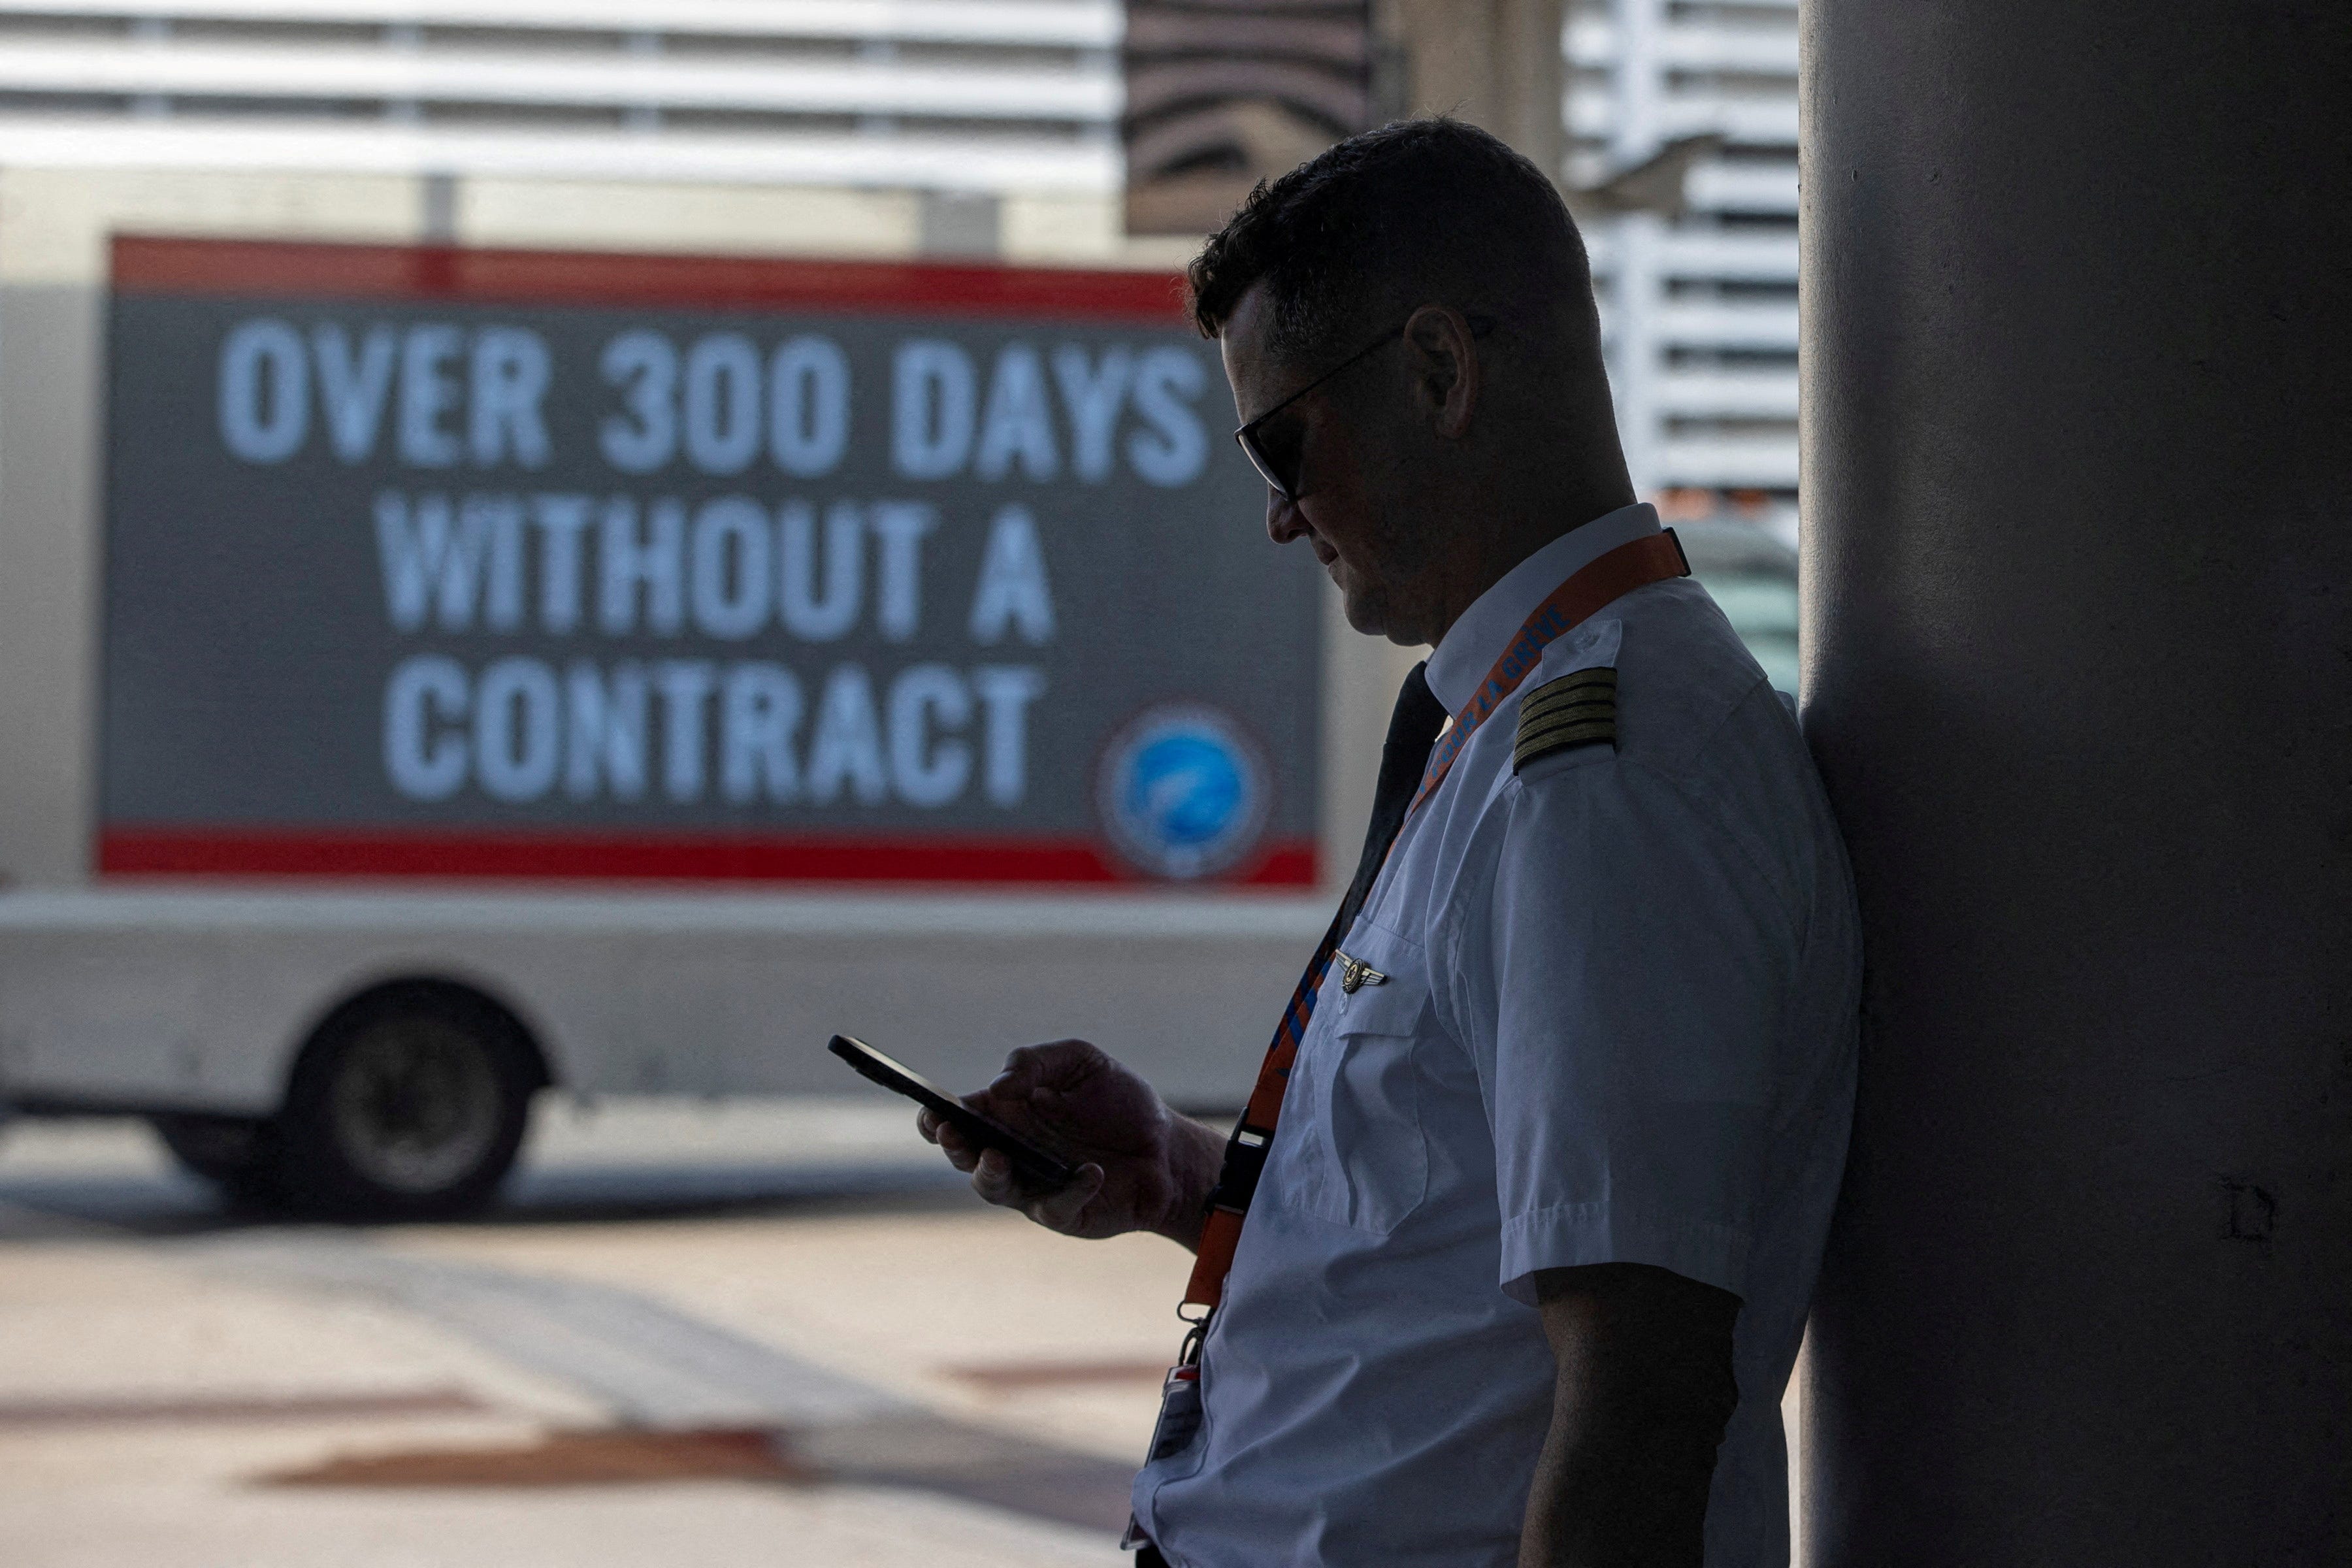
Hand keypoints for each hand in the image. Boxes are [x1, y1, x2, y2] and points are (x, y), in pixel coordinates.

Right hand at [917, 1039, 1223, 1245]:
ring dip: (989, 1173)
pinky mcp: (1063, 1212)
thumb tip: (996, 1089)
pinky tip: (1091, 1172)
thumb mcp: (1082, 1061)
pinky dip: (1069, 1190)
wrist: (1168, 1148)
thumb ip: (1035, 1062)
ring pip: (993, 1188)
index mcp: (1008, 1113)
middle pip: (965, 1155)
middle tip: (951, 1133)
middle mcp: (1012, 1152)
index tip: (931, 1110)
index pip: (959, 1116)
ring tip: (997, 1156)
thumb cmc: (1120, 1102)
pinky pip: (1053, 1207)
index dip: (937, 1116)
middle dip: (952, 1145)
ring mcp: (1034, 1186)